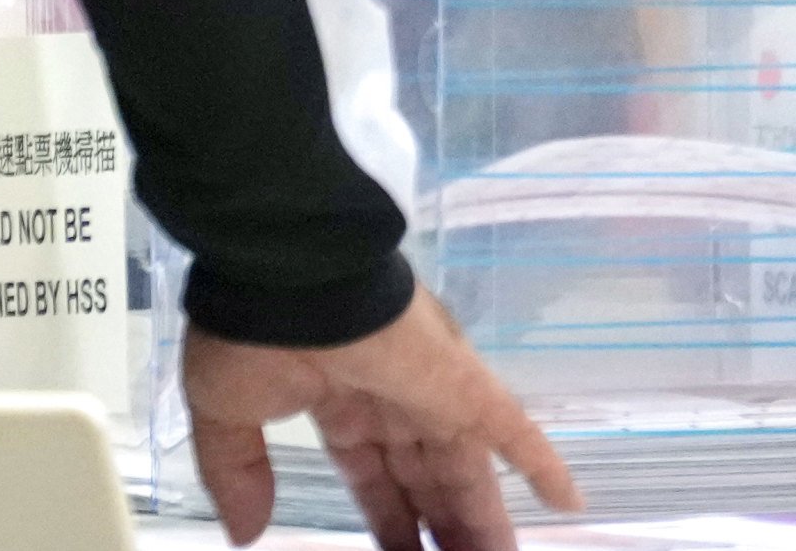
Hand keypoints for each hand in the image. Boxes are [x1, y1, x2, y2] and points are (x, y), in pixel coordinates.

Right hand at [182, 288, 580, 550]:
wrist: (284, 271)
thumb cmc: (251, 331)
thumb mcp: (227, 414)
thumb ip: (239, 473)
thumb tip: (245, 532)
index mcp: (340, 399)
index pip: (373, 474)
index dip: (389, 518)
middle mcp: (394, 396)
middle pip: (425, 479)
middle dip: (440, 529)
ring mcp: (432, 389)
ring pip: (466, 470)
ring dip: (483, 522)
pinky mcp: (461, 383)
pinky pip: (512, 429)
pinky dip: (543, 464)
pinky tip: (568, 503)